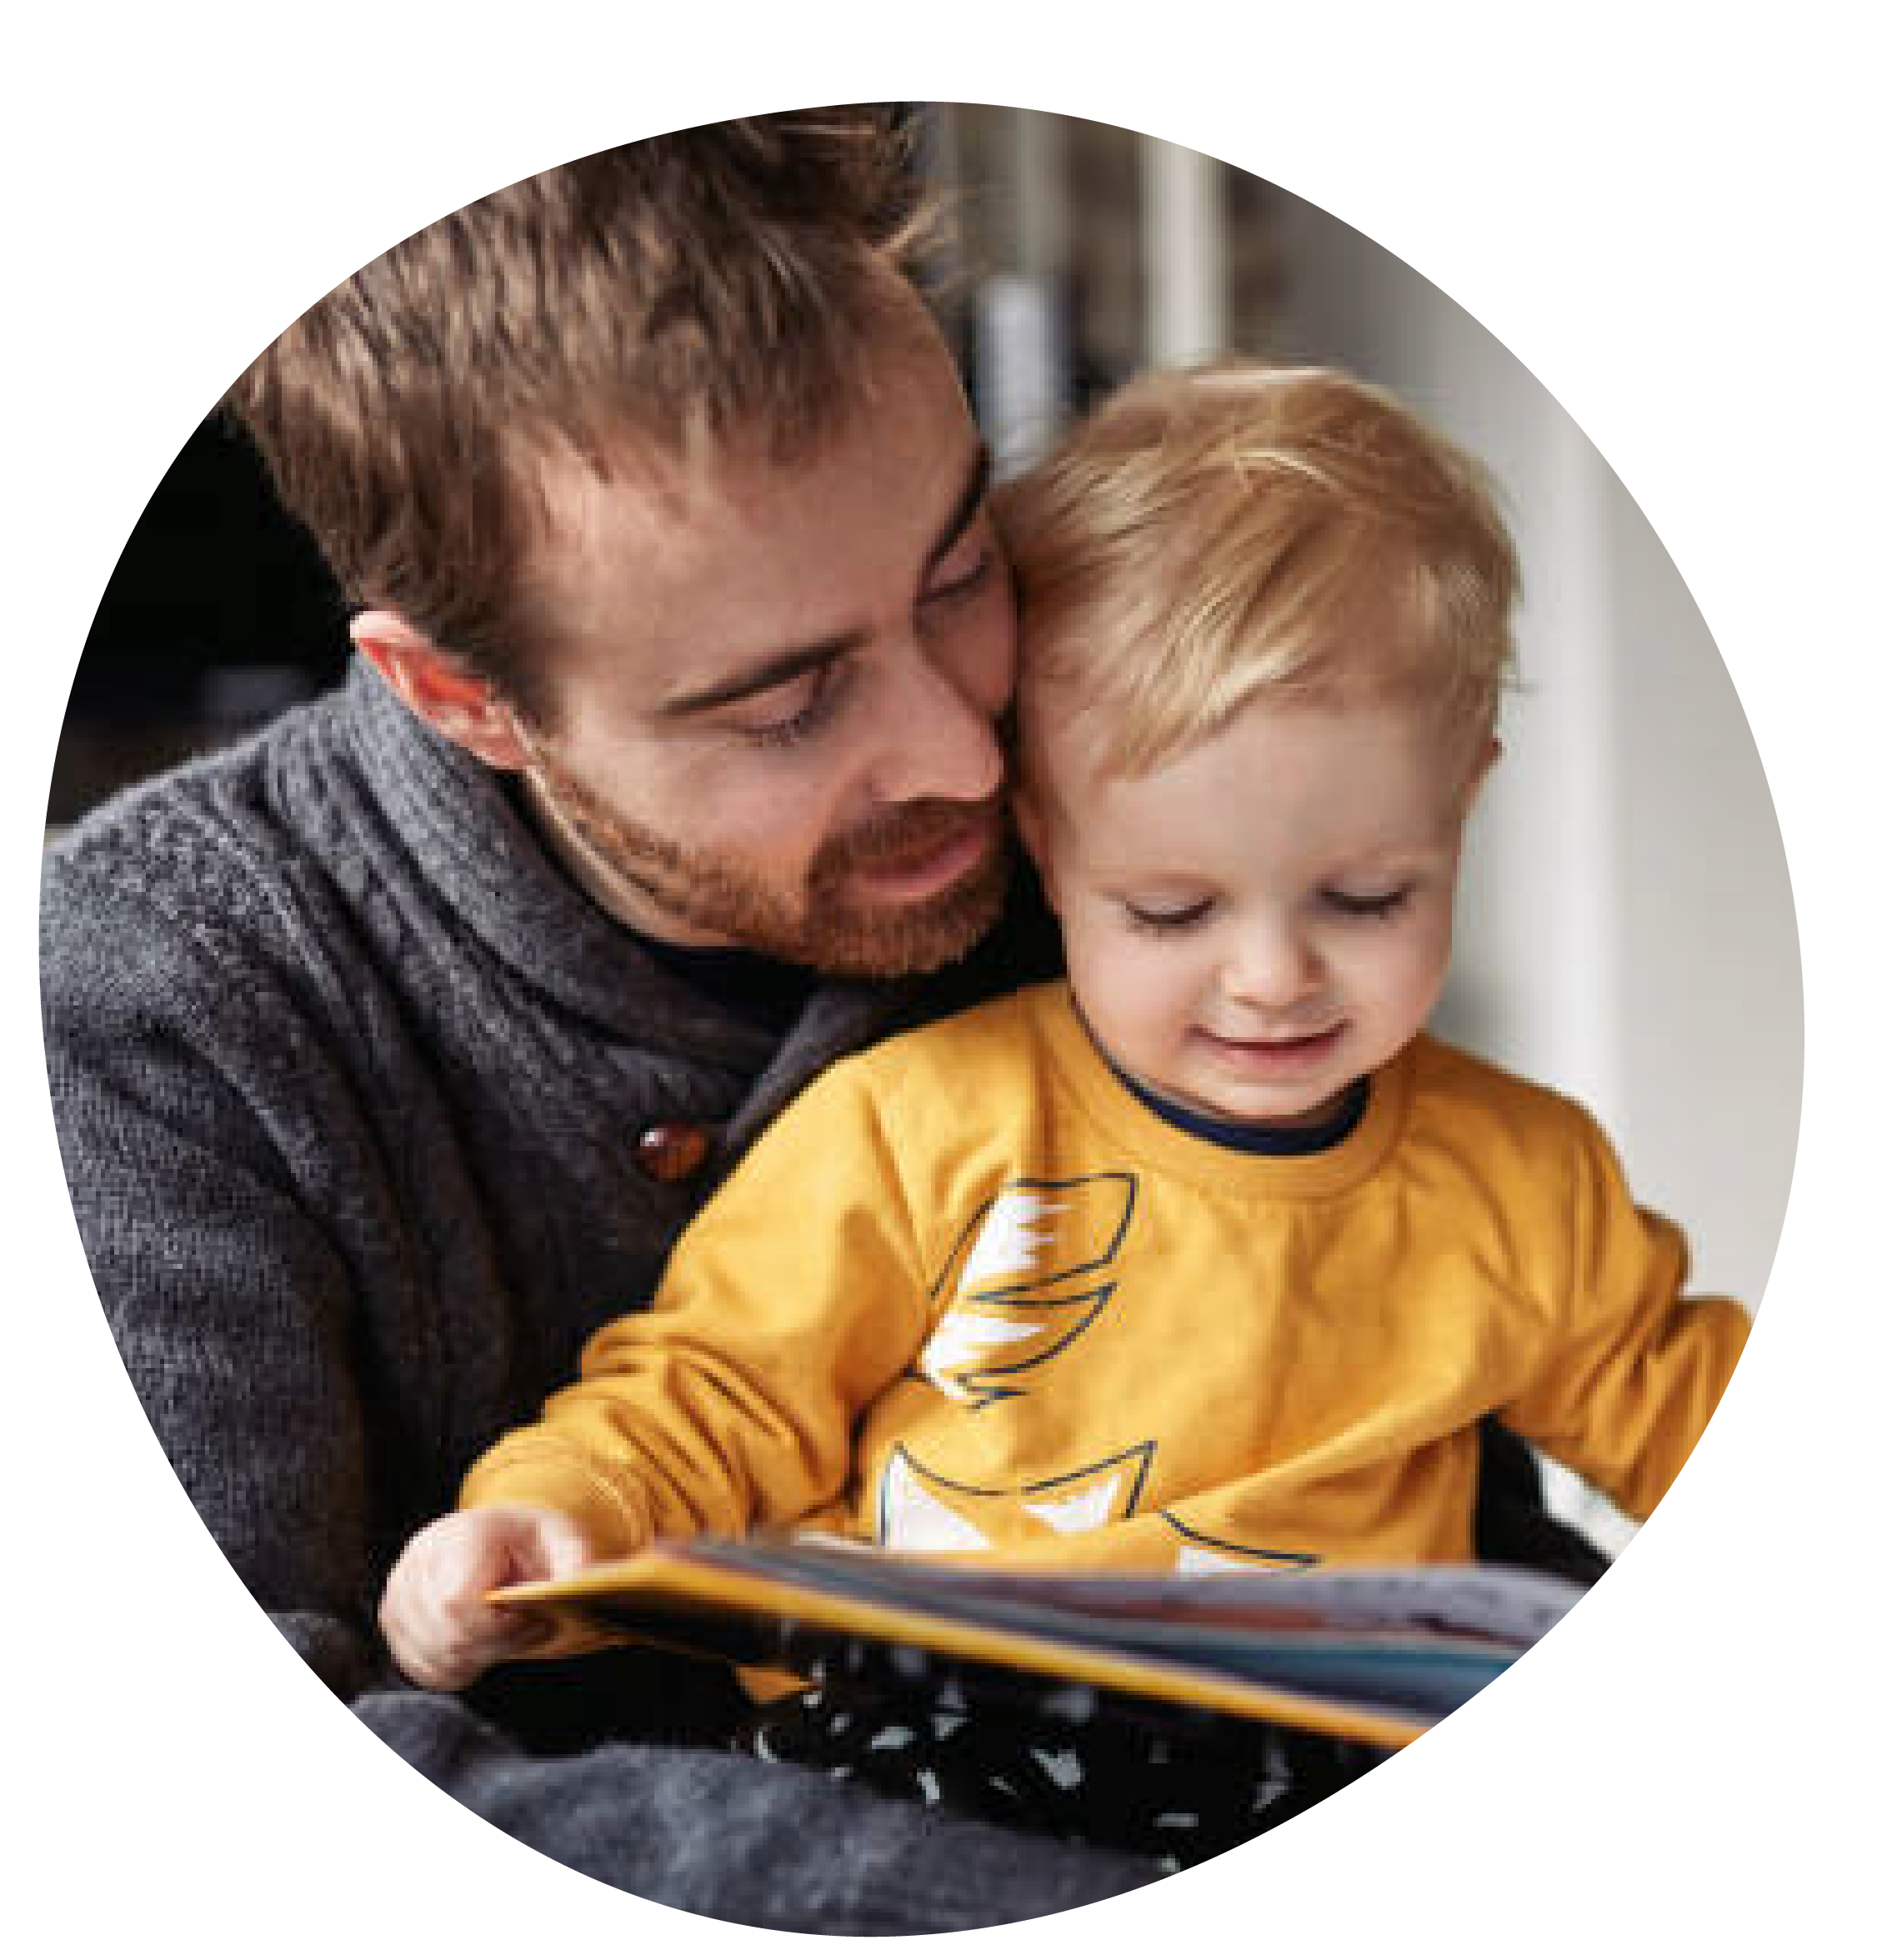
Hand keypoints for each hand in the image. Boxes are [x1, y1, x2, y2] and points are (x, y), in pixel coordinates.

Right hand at [379, 1503, 595, 1689]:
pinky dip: (455, 1668)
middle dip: (493, 1646)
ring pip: (431, 1656)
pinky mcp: (392, 1618)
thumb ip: (575, 1561)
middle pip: (445, 1636)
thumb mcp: (564, 1537)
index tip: (531, 1619)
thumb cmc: (532, 1541)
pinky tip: (480, 1645)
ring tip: (505, 1633)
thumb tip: (580, 1588)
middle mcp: (418, 1559)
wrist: (498, 1536)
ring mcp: (399, 1590)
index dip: (497, 1627)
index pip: (458, 1603)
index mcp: (460, 1534)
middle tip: (525, 1630)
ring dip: (475, 1659)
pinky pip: (420, 1667)